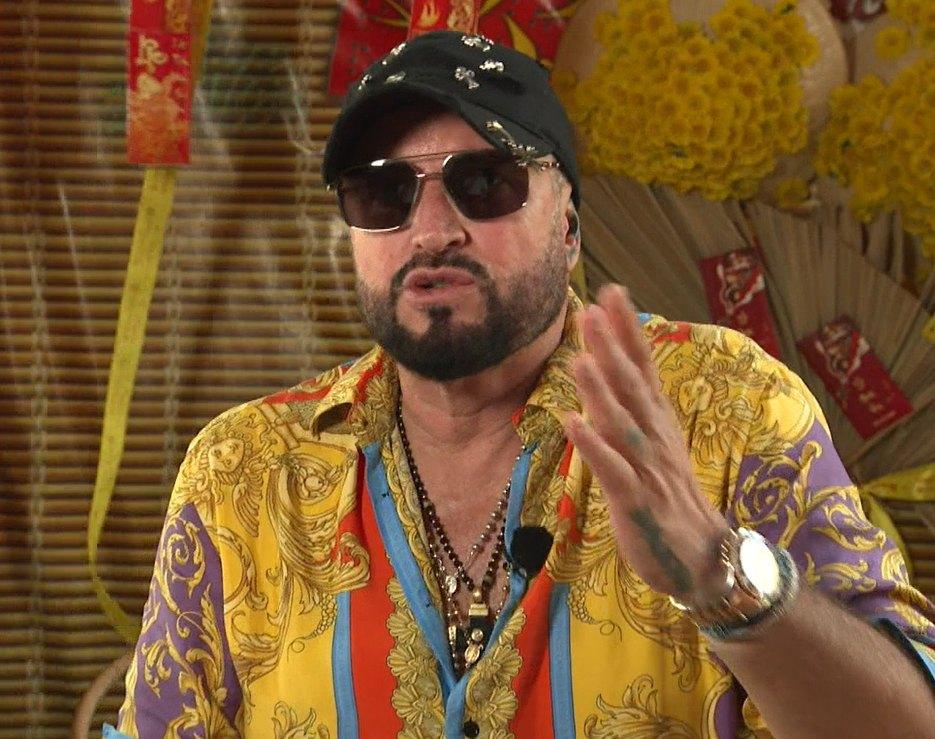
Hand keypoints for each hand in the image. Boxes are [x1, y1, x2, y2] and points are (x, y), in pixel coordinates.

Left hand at [564, 284, 728, 601]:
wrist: (700, 557)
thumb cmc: (667, 495)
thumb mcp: (651, 443)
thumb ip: (629, 406)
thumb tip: (603, 368)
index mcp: (656, 421)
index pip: (643, 366)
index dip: (627, 330)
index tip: (611, 291)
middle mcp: (654, 436)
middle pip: (632, 387)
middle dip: (612, 348)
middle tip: (592, 310)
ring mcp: (647, 468)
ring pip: (622, 423)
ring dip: (601, 390)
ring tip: (579, 358)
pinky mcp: (637, 502)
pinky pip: (614, 471)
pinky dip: (594, 447)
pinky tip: (572, 422)